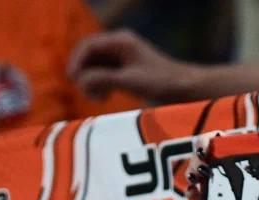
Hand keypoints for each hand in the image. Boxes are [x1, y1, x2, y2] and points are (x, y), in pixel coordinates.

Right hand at [67, 29, 190, 101]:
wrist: (186, 88)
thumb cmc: (162, 83)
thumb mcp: (131, 82)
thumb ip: (104, 79)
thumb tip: (80, 80)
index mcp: (121, 41)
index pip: (88, 46)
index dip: (77, 62)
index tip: (72, 79)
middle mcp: (120, 46)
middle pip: (89, 56)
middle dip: (84, 74)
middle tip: (88, 94)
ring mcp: (122, 57)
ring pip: (95, 67)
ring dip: (91, 82)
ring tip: (98, 99)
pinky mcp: (126, 70)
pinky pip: (103, 74)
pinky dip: (99, 85)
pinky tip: (104, 97)